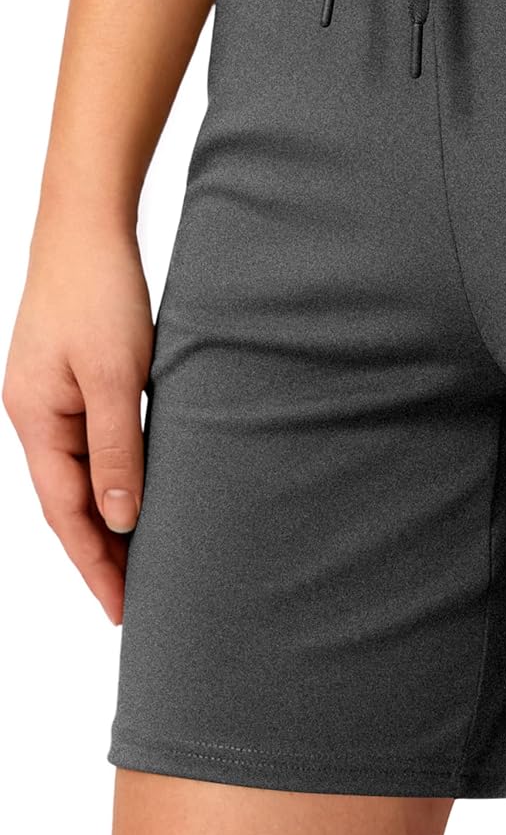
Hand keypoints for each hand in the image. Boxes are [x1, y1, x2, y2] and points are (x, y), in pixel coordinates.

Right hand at [3, 221, 152, 624]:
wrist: (88, 225)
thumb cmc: (99, 292)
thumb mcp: (115, 376)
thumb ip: (117, 450)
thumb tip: (119, 520)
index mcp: (35, 422)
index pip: (65, 514)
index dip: (95, 564)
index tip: (122, 609)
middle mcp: (36, 416)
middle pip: (67, 503)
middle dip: (99, 553)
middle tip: (135, 601)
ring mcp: (52, 397)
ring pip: (81, 476)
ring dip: (108, 518)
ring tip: (141, 561)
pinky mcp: (75, 378)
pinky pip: (93, 444)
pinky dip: (114, 476)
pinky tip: (137, 492)